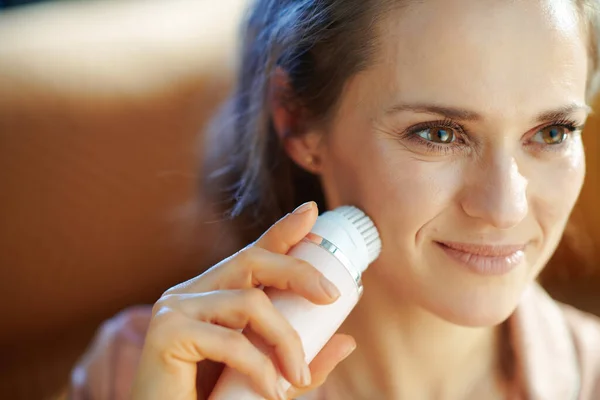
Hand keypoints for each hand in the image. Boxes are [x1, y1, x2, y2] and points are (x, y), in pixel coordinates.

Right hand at [131, 202, 355, 399]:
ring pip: (248, 302)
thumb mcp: (267, 376)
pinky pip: (230, 340)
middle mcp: (190, 292)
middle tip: (331, 295)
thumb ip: (301, 360)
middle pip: (250, 261)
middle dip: (296, 271)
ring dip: (285, 340)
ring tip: (297, 376)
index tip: (312, 213)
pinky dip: (260, 368)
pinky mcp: (166, 333)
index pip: (251, 255)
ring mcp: (174, 309)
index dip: (282, 232)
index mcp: (212, 295)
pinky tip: (271, 392)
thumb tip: (347, 341)